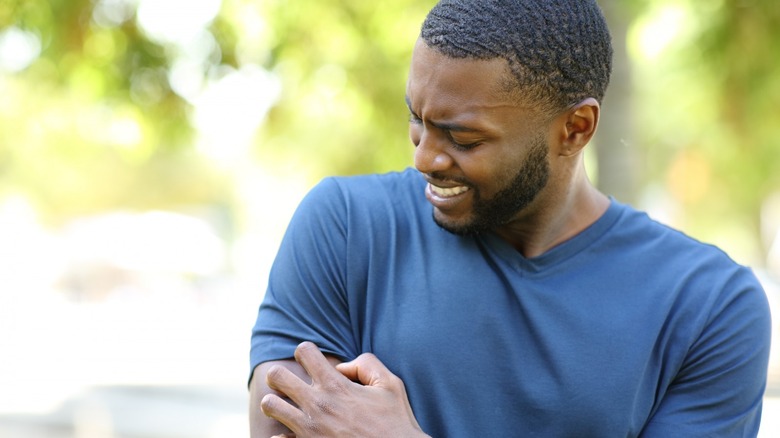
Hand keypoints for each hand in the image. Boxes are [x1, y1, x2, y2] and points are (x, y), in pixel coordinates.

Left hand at [261, 342, 427, 437]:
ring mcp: (308, 429)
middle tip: (290, 382)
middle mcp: (317, 405)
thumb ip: (366, 364)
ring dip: (275, 403)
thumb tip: (341, 367)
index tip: (311, 361)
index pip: (304, 351)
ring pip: (269, 405)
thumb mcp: (390, 385)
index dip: (306, 351)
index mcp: (336, 386)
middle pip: (276, 375)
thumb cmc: (395, 423)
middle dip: (280, 375)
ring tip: (288, 407)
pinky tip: (294, 434)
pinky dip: (282, 435)